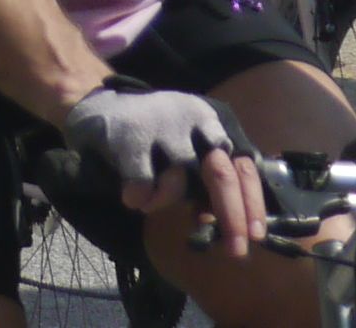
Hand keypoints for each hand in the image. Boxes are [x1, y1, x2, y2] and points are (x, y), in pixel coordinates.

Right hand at [62, 82, 252, 260]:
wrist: (98, 104)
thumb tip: (237, 225)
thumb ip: (212, 177)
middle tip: (236, 251)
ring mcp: (162, 126)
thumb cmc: (154, 133)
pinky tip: (133, 196)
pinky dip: (141, 197)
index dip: (252, 202)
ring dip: (167, 200)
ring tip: (152, 201)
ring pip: (180, 181)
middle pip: (221, 174)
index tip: (256, 236)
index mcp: (213, 124)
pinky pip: (144, 183)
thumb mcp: (191, 145)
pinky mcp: (130, 137)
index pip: (243, 166)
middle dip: (231, 217)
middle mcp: (193, 120)